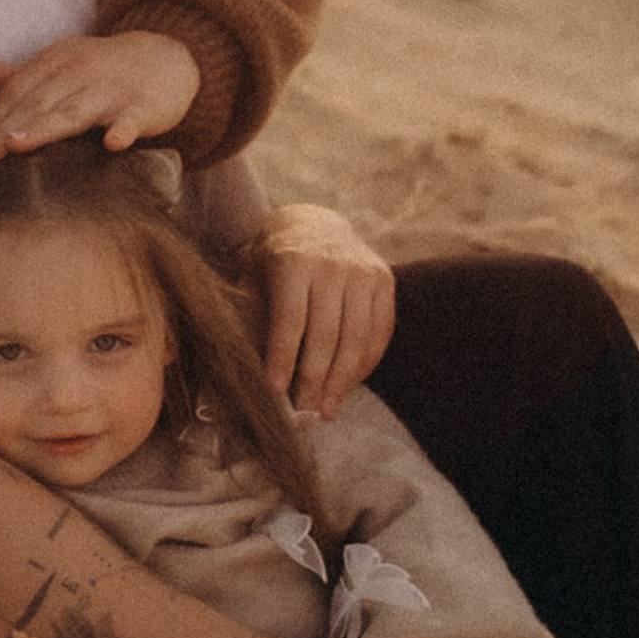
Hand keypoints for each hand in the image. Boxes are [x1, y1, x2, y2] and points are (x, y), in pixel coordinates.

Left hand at [0, 32, 201, 161]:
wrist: (167, 58)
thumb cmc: (104, 70)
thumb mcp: (61, 64)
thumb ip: (20, 74)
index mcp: (56, 63)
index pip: (19, 92)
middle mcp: (79, 73)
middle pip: (38, 104)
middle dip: (6, 129)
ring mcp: (111, 90)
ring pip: (74, 112)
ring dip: (45, 128)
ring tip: (17, 145)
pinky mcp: (143, 107)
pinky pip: (131, 120)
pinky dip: (123, 130)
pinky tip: (113, 144)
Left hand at [256, 202, 396, 416]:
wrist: (313, 226)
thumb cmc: (273, 263)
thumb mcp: (254, 278)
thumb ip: (257, 318)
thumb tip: (260, 376)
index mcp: (293, 260)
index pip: (290, 320)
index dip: (283, 359)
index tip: (276, 392)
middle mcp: (332, 263)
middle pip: (326, 335)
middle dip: (314, 379)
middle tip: (304, 411)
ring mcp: (362, 271)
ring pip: (356, 338)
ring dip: (342, 381)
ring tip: (327, 409)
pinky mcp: (384, 280)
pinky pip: (380, 331)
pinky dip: (366, 364)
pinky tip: (350, 385)